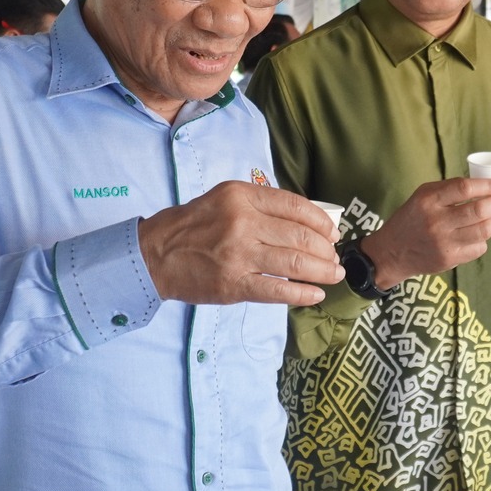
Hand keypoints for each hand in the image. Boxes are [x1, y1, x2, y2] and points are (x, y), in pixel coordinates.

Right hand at [137, 181, 344, 305]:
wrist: (155, 255)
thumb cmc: (192, 227)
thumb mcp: (224, 200)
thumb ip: (260, 207)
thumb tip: (305, 222)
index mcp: (241, 196)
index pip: (295, 206)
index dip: (321, 222)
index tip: (332, 233)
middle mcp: (242, 221)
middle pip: (301, 236)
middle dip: (326, 250)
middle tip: (334, 258)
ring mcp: (238, 254)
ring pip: (296, 263)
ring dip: (322, 271)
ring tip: (333, 275)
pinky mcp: (234, 283)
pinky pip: (278, 290)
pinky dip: (302, 294)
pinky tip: (315, 294)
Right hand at [359, 178, 490, 288]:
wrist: (391, 252)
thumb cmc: (413, 218)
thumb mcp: (423, 196)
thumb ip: (450, 189)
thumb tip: (485, 185)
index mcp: (429, 200)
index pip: (466, 188)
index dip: (490, 185)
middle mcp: (436, 221)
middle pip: (479, 210)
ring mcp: (443, 242)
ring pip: (483, 230)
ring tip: (490, 218)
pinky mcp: (449, 259)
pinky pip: (478, 248)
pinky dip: (482, 240)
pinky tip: (474, 236)